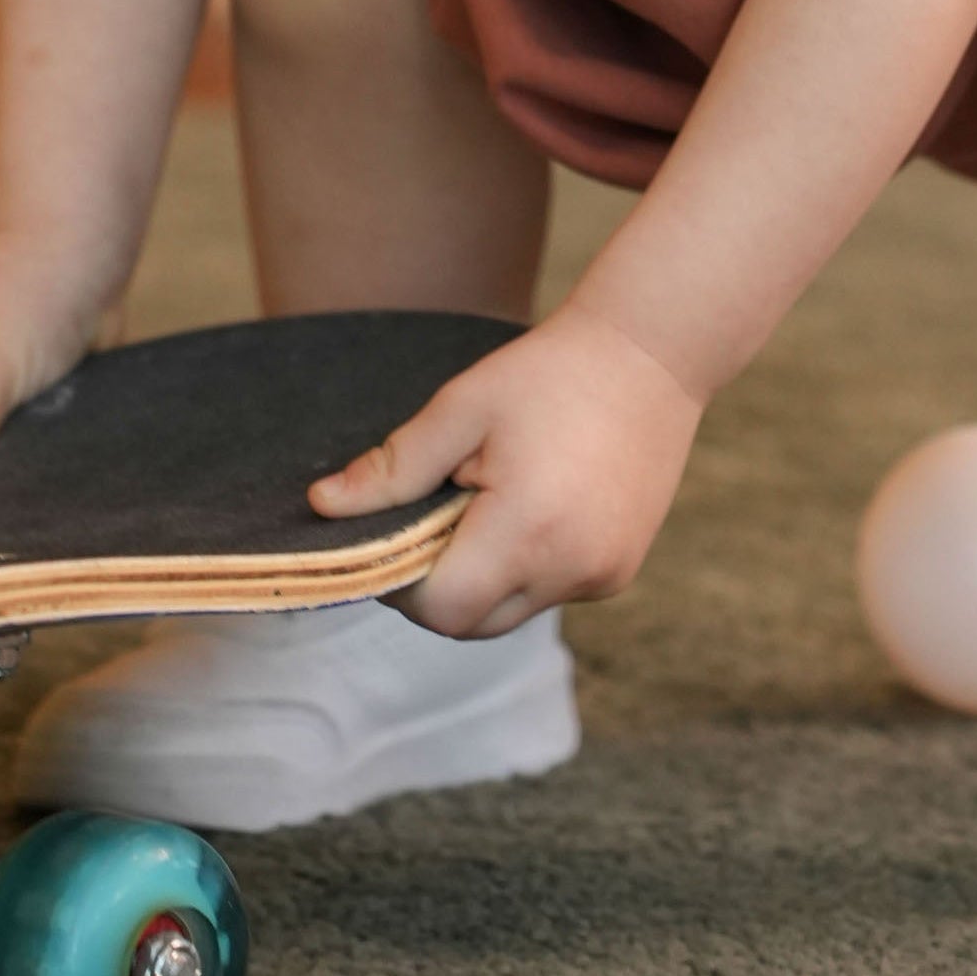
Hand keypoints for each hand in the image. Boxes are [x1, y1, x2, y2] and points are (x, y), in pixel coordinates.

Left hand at [307, 305, 703, 637]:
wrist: (653, 352)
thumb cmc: (548, 371)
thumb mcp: (462, 407)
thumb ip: (394, 469)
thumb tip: (323, 508)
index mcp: (527, 529)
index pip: (439, 608)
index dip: (404, 581)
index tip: (400, 528)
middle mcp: (570, 568)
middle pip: (473, 623)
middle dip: (441, 584)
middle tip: (441, 509)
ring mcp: (602, 576)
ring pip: (512, 612)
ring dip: (486, 576)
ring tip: (495, 496)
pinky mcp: (620, 571)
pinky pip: (551, 591)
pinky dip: (529, 566)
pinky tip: (539, 501)